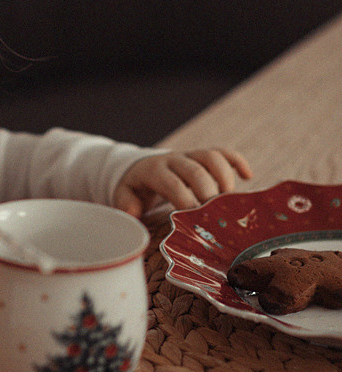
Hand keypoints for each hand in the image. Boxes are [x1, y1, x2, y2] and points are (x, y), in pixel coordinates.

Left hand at [113, 149, 252, 218]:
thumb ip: (126, 204)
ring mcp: (190, 155)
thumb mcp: (124, 195)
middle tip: (216, 216)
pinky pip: (223, 152)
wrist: (139, 166)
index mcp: (154, 171)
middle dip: (208, 192)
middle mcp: (174, 160)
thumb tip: (133, 213)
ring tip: (231, 200)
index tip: (196, 220)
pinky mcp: (202, 155)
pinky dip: (237, 161)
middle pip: (195, 170)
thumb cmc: (135, 187)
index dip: (185, 200)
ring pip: (211, 156)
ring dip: (224, 176)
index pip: (172, 183)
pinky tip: (248, 177)